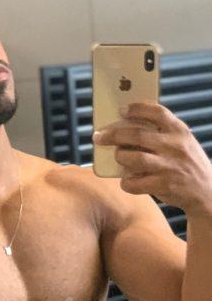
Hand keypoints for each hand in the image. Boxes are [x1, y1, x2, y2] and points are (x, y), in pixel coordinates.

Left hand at [92, 101, 211, 212]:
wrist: (206, 191)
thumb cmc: (186, 163)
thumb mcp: (183, 142)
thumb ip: (162, 133)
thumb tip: (125, 128)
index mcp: (180, 131)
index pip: (157, 112)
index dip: (137, 109)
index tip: (121, 110)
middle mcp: (175, 147)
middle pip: (137, 136)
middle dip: (113, 135)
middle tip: (99, 136)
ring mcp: (169, 166)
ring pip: (134, 159)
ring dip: (120, 157)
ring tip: (118, 157)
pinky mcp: (163, 185)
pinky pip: (135, 183)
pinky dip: (126, 182)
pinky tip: (126, 180)